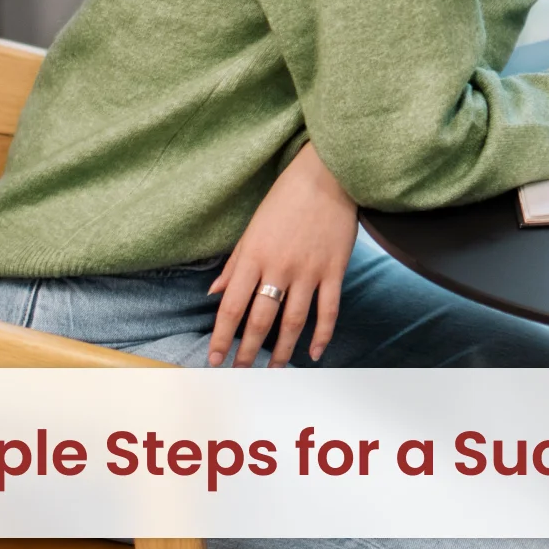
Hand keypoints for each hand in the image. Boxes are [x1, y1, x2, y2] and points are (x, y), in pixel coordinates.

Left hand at [207, 141, 355, 366]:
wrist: (327, 176)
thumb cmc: (285, 199)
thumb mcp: (252, 228)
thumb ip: (234, 264)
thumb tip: (214, 293)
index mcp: (253, 256)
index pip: (231, 306)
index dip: (221, 337)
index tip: (214, 359)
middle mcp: (279, 267)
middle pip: (261, 320)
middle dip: (248, 351)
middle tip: (241, 372)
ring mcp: (309, 270)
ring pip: (294, 321)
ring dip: (282, 350)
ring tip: (274, 369)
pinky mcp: (334, 269)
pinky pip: (328, 310)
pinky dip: (322, 335)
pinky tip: (314, 353)